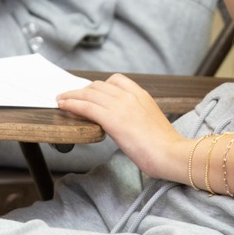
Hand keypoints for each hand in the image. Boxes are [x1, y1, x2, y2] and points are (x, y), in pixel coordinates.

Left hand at [56, 74, 183, 177]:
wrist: (172, 153)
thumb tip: (124, 122)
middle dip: (82, 90)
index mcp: (141, 95)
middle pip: (98, 86)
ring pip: (89, 94)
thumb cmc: (165, 145)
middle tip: (69, 96)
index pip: (115, 80)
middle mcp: (130, 96)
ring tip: (61, 100)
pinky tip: (63, 106)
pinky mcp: (113, 119)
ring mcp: (121, 106)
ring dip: (72, 95)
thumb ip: (136, 116)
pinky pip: (86, 107)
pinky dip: (72, 104)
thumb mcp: (151, 122)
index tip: (89, 91)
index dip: (98, 85)